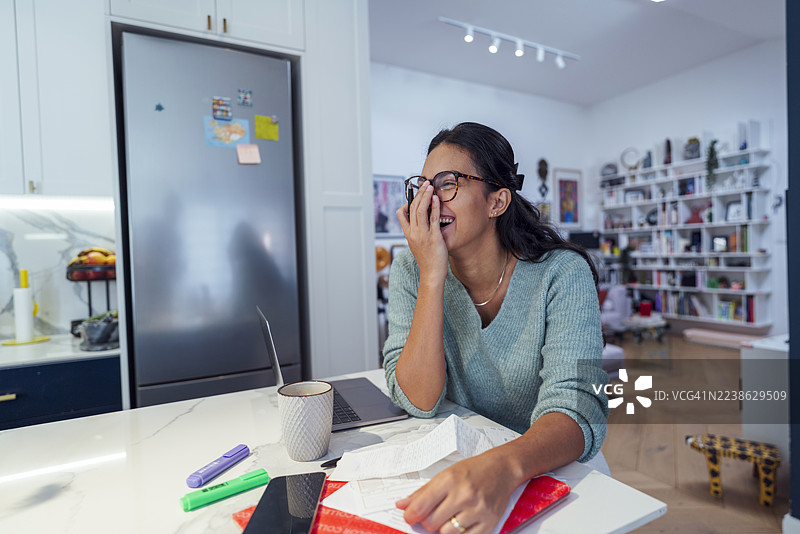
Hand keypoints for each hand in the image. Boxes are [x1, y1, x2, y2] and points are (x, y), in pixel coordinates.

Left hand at [395, 451, 517, 533]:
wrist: (502, 469)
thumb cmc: (474, 470)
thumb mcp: (445, 474)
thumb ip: (422, 492)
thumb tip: (402, 505)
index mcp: (449, 480)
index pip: (421, 506)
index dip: (410, 516)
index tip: (410, 517)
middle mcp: (464, 494)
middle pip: (431, 522)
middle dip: (428, 522)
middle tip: (433, 514)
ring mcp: (477, 510)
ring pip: (447, 533)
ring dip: (444, 528)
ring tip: (449, 517)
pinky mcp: (489, 522)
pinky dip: (459, 533)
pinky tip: (461, 522)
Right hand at [396, 182, 447, 282]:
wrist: (431, 273)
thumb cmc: (427, 260)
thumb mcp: (417, 244)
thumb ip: (416, 233)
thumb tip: (420, 222)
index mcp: (408, 234)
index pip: (401, 214)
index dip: (407, 202)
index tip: (414, 195)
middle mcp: (413, 233)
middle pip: (412, 208)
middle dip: (418, 194)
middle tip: (424, 184)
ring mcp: (422, 234)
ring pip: (420, 210)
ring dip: (425, 196)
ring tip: (430, 186)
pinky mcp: (433, 237)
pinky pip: (433, 218)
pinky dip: (434, 206)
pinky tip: (436, 199)